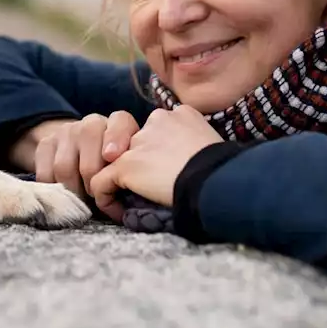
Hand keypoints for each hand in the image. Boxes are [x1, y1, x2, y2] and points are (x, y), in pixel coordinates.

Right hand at [10, 112, 140, 200]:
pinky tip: (65, 194)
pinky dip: (54, 190)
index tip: (111, 157)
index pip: (119, 123)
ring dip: (73, 191)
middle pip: (89, 156)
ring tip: (83, 199)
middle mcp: (92, 123)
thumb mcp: (130, 164)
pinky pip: (45, 173)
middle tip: (98, 198)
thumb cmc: (114, 165)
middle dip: (93, 184)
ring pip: (63, 168)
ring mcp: (66, 132)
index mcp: (118, 123)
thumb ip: (133, 170)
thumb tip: (129, 193)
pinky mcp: (46, 143)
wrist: (81, 151)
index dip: (115, 139)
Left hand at [89, 105, 223, 222]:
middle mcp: (157, 121)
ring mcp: (138, 142)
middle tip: (145, 189)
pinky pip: (101, 182)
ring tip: (127, 203)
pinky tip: (118, 213)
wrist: (216, 181)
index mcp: (180, 115)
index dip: (155, 153)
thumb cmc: (225, 172)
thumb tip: (185, 163)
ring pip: (115, 161)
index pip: (157, 131)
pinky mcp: (125, 164)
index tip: (164, 175)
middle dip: (136, 165)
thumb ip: (192, 145)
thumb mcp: (212, 146)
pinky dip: (105, 198)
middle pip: (135, 143)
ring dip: (119, 181)